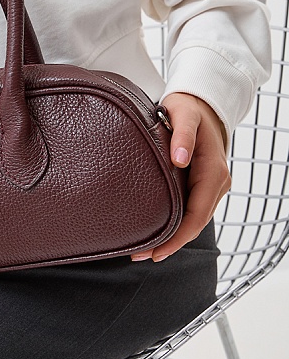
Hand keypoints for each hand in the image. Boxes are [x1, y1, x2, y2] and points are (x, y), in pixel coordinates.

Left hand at [131, 92, 229, 262]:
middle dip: (172, 242)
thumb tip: (181, 159)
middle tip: (143, 256)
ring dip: (174, 235)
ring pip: (194, 217)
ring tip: (147, 249)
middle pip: (195, 222)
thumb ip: (182, 134)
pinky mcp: (202, 183)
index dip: (178, 237)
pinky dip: (176, 222)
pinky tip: (159, 229)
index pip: (197, 215)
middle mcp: (216, 182)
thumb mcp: (183, 114)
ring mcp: (211, 184)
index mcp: (213, 172)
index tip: (157, 251)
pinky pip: (192, 208)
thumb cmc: (189, 108)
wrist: (202, 103)